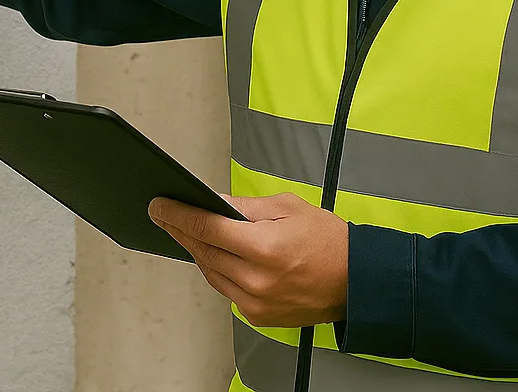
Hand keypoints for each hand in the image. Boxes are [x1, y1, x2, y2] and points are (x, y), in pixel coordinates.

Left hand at [149, 192, 347, 328]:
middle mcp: (257, 279)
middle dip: (180, 230)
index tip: (161, 206)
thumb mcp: (288, 207)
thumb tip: (214, 202)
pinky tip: (213, 254)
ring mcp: (256, 302)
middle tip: (164, 215)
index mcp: (265, 247)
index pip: (208, 228)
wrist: (356, 281)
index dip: (178, 215)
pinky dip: (216, 270)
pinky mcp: (258, 315)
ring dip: (196, 250)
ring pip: (210, 272)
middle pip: (204, 250)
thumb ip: (247, 207)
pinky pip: (226, 290)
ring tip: (185, 231)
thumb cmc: (328, 242)